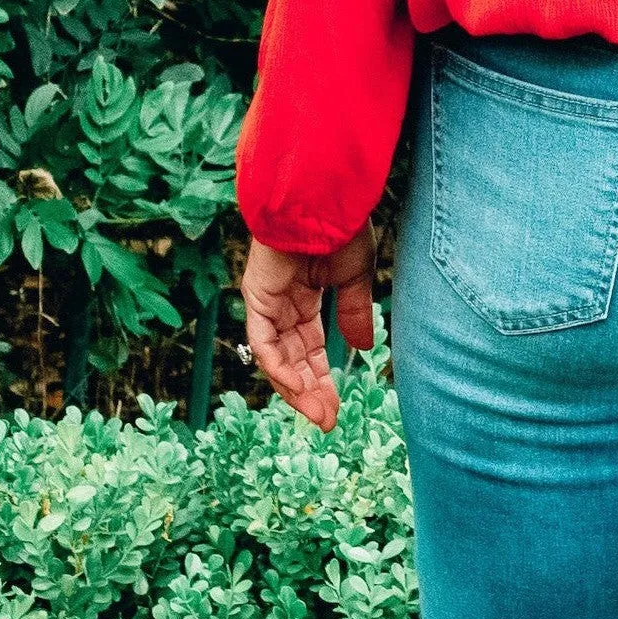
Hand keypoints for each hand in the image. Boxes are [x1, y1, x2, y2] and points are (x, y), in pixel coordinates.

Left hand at [240, 225, 378, 430]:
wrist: (325, 197)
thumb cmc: (342, 226)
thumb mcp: (356, 278)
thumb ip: (355, 313)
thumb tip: (362, 349)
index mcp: (306, 296)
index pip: (310, 348)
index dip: (322, 379)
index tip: (337, 408)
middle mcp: (282, 303)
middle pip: (293, 359)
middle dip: (310, 391)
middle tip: (327, 421)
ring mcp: (267, 301)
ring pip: (276, 357)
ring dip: (295, 387)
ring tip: (318, 413)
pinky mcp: (256, 297)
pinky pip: (263, 342)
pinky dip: (279, 367)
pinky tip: (300, 387)